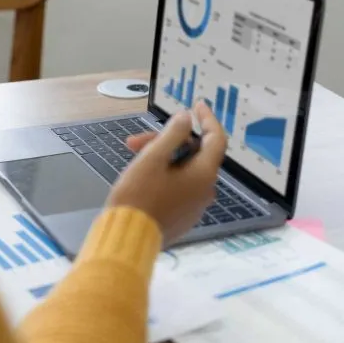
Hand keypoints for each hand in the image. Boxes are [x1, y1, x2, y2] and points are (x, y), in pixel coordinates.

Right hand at [108, 102, 226, 244]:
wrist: (127, 238)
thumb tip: (186, 118)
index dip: (207, 119)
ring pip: (183, 170)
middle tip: (135, 142)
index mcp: (203, 175)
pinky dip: (164, 175)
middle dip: (166, 141)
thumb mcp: (152, 158)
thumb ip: (172, 134)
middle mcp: (205, 191)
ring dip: (161, 158)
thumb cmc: (138, 196)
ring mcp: (195, 206)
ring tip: (131, 158)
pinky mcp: (183, 217)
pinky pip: (179, 187)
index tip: (197, 104)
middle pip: (193, 154)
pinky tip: (141, 176)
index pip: (216, 139)